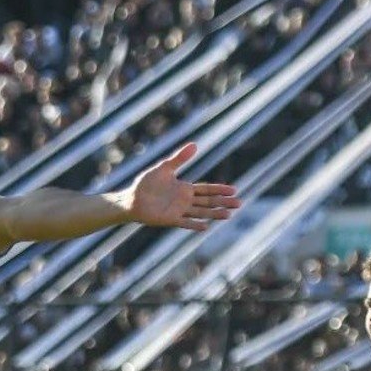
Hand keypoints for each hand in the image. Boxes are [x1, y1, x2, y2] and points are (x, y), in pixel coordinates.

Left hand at [124, 142, 241, 230]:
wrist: (131, 198)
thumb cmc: (146, 183)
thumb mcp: (164, 168)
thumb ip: (179, 158)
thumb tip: (195, 144)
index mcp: (185, 189)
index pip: (206, 189)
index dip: (220, 190)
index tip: (234, 190)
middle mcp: (184, 201)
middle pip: (208, 202)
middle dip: (223, 202)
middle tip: (239, 203)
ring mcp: (178, 211)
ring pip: (201, 212)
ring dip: (214, 213)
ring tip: (228, 215)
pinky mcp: (170, 219)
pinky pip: (185, 222)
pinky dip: (194, 224)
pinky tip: (206, 226)